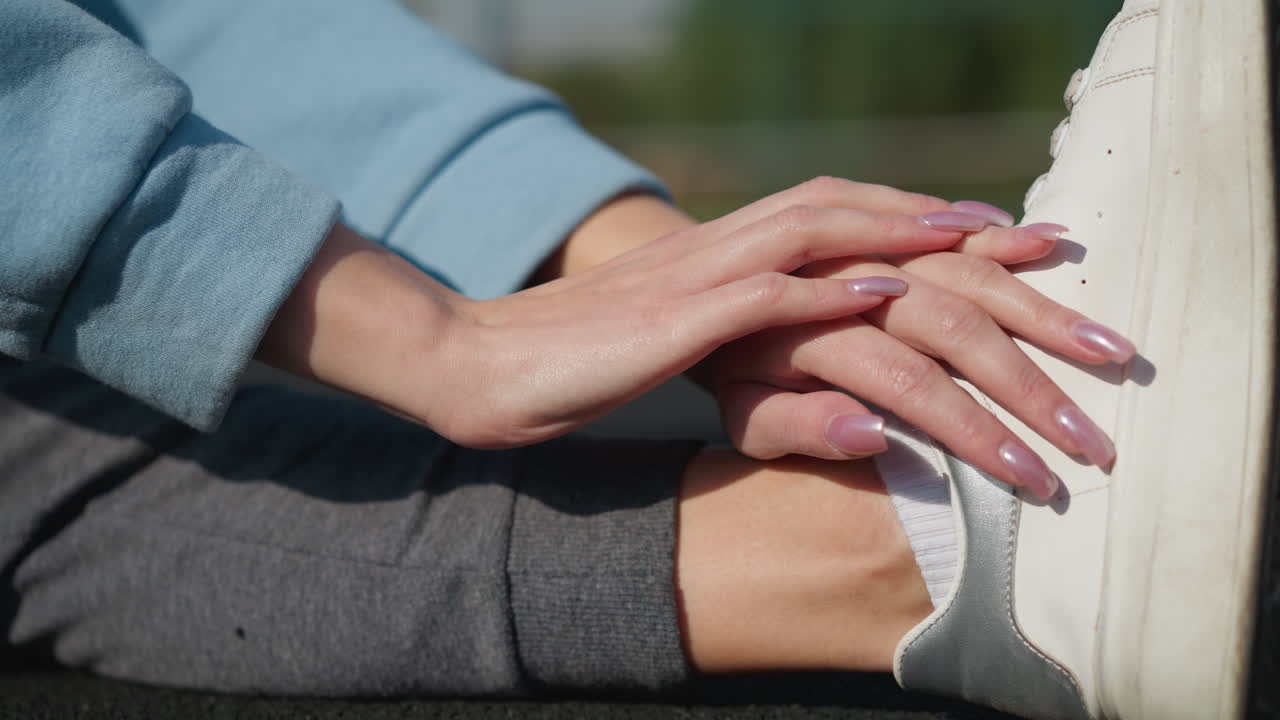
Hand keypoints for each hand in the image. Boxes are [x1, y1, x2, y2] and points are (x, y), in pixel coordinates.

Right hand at [259, 191, 981, 449]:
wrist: (481, 364)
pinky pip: (758, 295)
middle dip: (956, 228)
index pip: (848, 221)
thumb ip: (756, 362)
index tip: (1012, 238)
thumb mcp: (682, 361)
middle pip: (860, 217)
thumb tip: (846, 399)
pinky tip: (883, 287)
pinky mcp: (669, 322)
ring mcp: (698, 278)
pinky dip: (825, 288)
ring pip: (824, 242)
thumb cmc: (579, 371)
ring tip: (989, 244)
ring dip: (912, 243)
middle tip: (1044, 240)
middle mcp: (725, 250)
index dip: (931, 221)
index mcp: (730, 257)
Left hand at [696, 180, 1132, 498]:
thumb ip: (797, 426)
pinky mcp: (874, 212)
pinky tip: (1051, 245)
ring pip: (966, 267)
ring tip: (1112, 350)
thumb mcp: (741, 415)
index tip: (1034, 480)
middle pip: (956, 325)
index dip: (975, 434)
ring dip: (1043, 309)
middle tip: (1096, 441)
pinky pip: (943, 220)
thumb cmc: (725, 368)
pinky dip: (998, 233)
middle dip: (1033, 387)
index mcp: (805, 332)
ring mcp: (862, 236)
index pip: (910, 385)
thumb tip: (876, 434)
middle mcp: (841, 274)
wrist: (696, 282)